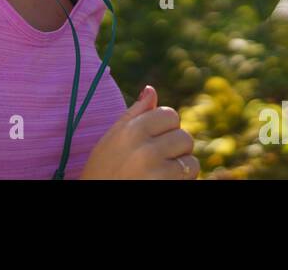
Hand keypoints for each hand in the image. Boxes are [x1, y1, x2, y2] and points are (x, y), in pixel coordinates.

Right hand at [80, 85, 198, 179]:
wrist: (97, 197)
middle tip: (156, 161)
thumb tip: (151, 90)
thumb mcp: (112, 139)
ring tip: (160, 173)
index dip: (165, 128)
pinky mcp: (166, 185)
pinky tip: (163, 181)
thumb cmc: (103, 170)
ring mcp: (157, 171)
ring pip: (190, 159)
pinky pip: (190, 176)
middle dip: (175, 148)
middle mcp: (145, 149)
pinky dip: (182, 179)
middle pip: (184, 136)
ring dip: (180, 167)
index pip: (170, 114)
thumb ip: (134, 114)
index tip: (153, 141)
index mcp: (131, 131)